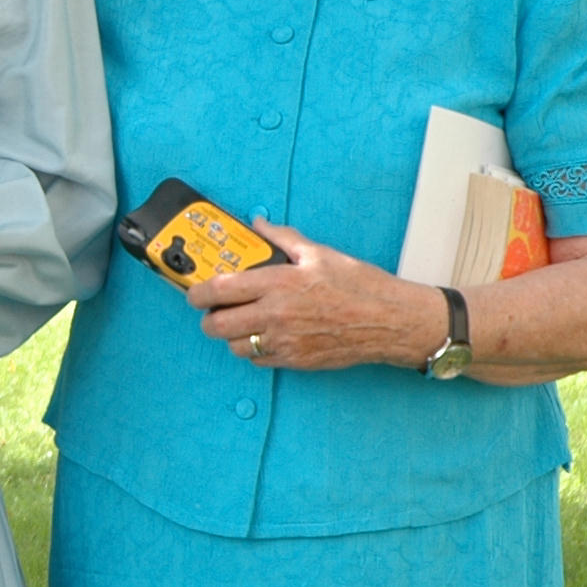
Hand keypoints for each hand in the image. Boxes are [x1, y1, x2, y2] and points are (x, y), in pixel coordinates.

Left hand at [184, 220, 445, 372]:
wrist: (392, 321)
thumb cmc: (360, 285)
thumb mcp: (320, 253)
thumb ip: (283, 239)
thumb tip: (259, 224)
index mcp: (277, 284)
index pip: (219, 290)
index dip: (198, 292)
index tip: (195, 291)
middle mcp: (276, 315)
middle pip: (216, 325)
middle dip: (208, 317)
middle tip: (214, 309)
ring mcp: (285, 342)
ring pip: (235, 346)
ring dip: (231, 336)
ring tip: (241, 323)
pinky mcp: (296, 361)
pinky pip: (259, 360)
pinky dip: (255, 350)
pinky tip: (266, 336)